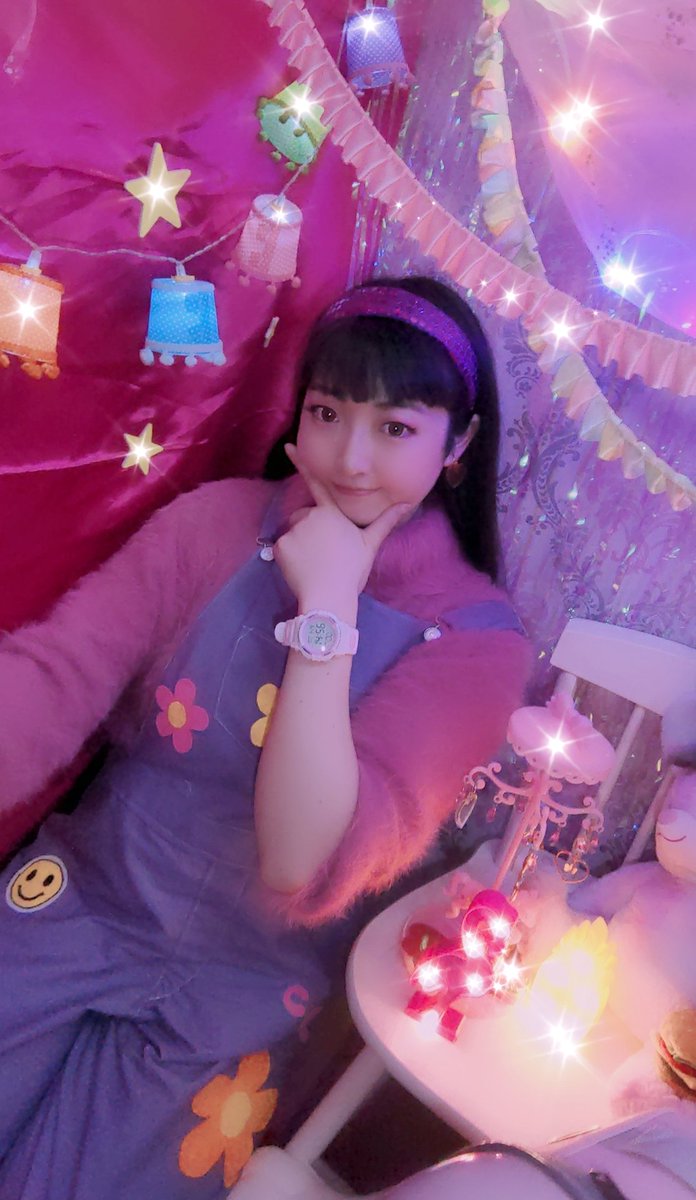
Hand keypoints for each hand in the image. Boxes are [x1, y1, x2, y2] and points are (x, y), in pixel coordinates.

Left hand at [274, 445, 409, 610]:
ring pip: (294, 532)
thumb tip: (407, 503)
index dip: (302, 464)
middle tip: (325, 554)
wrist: (329, 597)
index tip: (289, 446)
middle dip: (311, 530)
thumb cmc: (352, 571)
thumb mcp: (370, 545)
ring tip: (315, 563)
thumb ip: (385, 521)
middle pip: (305, 517)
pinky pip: (283, 547)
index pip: (316, 483)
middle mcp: (310, 516)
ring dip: (301, 543)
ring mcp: (293, 530)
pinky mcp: (281, 546)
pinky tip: (302, 569)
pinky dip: (289, 556)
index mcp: (332, 513)